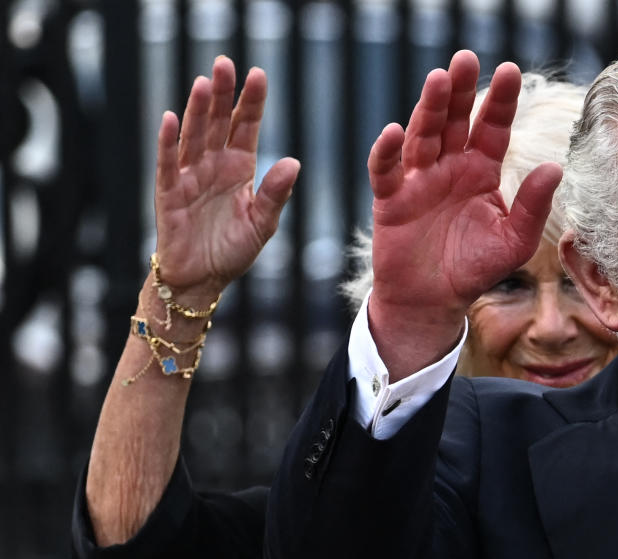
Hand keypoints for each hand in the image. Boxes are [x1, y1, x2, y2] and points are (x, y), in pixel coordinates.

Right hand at [153, 56, 299, 301]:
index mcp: (239, 168)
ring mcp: (190, 176)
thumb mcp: (263, 224)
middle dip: (223, 93)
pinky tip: (172, 119)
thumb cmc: (232, 250)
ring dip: (198, 110)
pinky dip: (169, 142)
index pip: (246, 127)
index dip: (252, 102)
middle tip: (226, 63)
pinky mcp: (169, 192)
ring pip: (195, 135)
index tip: (259, 75)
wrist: (202, 280)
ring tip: (205, 84)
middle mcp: (214, 165)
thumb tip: (293, 163)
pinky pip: (168, 163)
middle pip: (219, 122)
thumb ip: (276, 194)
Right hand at [367, 50, 561, 375]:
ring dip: (429, 108)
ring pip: (423, 135)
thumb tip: (556, 167)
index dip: (501, 101)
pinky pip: (387, 171)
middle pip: (455, 120)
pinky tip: (393, 131)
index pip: (493, 127)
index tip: (511, 71)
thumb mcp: (514, 241)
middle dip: (461, 91)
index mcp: (481, 170)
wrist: (434, 301)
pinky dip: (387, 152)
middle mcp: (450, 167)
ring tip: (439, 80)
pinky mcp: (391, 199)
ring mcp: (419, 180)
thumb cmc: (475, 268)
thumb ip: (533, 206)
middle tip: (467, 59)